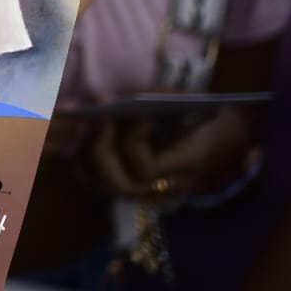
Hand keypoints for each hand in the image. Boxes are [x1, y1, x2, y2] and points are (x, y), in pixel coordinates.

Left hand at [75, 111, 255, 198]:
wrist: (211, 138)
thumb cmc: (200, 115)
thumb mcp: (192, 102)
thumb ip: (163, 100)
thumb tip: (123, 99)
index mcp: (185, 170)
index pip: (147, 170)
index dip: (136, 141)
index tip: (139, 114)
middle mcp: (160, 189)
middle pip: (119, 185)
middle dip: (103, 148)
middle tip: (102, 115)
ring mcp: (139, 191)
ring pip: (99, 184)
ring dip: (88, 150)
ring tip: (87, 120)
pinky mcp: (122, 183)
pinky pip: (90, 178)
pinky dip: (80, 156)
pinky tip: (80, 131)